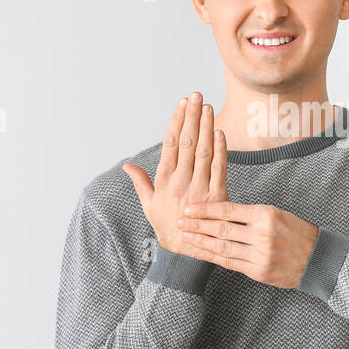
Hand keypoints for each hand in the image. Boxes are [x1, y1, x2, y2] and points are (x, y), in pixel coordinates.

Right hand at [121, 92, 227, 255]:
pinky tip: (220, 133)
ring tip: (208, 107)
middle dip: (192, 117)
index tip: (181, 103)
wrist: (185, 253)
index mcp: (164, 180)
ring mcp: (199, 189)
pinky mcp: (217, 197)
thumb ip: (140, 182)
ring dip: (206, 127)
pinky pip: (219, 169)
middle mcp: (180, 182)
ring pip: (202, 152)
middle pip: (186, 142)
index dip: (176, 121)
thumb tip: (127, 165)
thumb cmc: (166, 227)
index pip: (170, 144)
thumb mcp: (148, 205)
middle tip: (196, 96)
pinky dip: (220, 150)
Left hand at [176, 201, 319, 288]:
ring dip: (201, 242)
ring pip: (223, 247)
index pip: (228, 210)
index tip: (189, 208)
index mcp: (266, 215)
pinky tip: (200, 252)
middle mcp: (262, 235)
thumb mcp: (277, 214)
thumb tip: (220, 213)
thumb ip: (251, 215)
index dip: (206, 210)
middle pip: (222, 229)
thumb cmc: (296, 233)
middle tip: (180, 221)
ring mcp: (260, 255)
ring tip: (185, 236)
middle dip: (198, 225)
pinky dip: (212, 258)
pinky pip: (230, 263)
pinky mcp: (258, 271)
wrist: (317, 258)